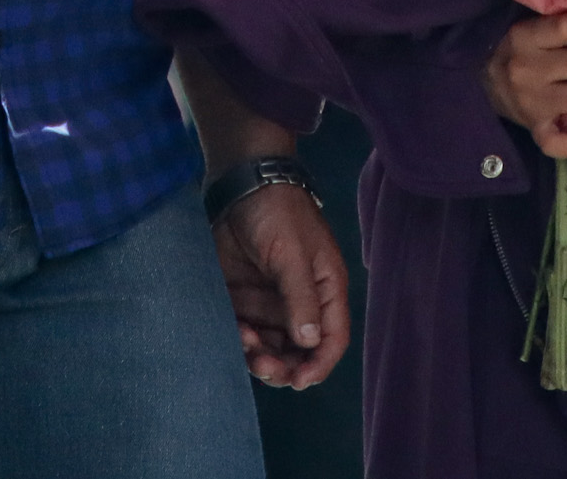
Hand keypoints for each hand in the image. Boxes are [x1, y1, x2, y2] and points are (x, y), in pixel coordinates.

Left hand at [215, 182, 350, 389]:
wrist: (239, 185)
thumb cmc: (277, 212)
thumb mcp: (293, 253)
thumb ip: (301, 297)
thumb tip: (310, 341)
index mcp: (325, 289)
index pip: (333, 338)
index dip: (320, 364)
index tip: (299, 381)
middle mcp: (301, 302)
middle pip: (300, 351)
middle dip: (284, 365)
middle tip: (263, 365)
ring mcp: (271, 302)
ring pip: (271, 347)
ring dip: (260, 355)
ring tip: (245, 341)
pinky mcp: (244, 299)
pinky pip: (246, 333)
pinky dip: (240, 339)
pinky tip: (234, 330)